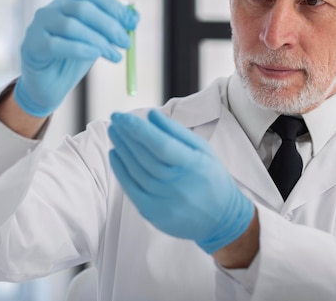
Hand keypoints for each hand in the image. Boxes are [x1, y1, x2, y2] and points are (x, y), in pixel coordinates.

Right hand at [14, 0, 137, 116]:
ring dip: (98, 41)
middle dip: (109, 25)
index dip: (112, 6)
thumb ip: (113, 28)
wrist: (49, 86)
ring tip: (115, 56)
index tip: (132, 23)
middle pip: (82, 8)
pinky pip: (56, 45)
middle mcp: (51, 9)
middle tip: (126, 43)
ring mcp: (39, 26)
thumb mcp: (98, 40)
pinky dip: (80, 49)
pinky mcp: (32, 46)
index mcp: (67, 2)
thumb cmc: (74, 59)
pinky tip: (95, 55)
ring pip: (70, 26)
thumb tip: (135, 17)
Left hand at [108, 110, 253, 253]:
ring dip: (122, 149)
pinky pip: (131, 188)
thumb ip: (177, 132)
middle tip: (116, 118)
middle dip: (127, 135)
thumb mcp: (203, 150)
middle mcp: (177, 185)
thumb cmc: (211, 178)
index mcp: (193, 165)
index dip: (139, 130)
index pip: (161, 145)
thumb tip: (151, 115)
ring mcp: (163, 201)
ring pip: (136, 170)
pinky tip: (115, 154)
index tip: (123, 116)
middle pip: (145, 157)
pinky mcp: (153, 213)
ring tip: (114, 131)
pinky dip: (120, 170)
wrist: (221, 218)